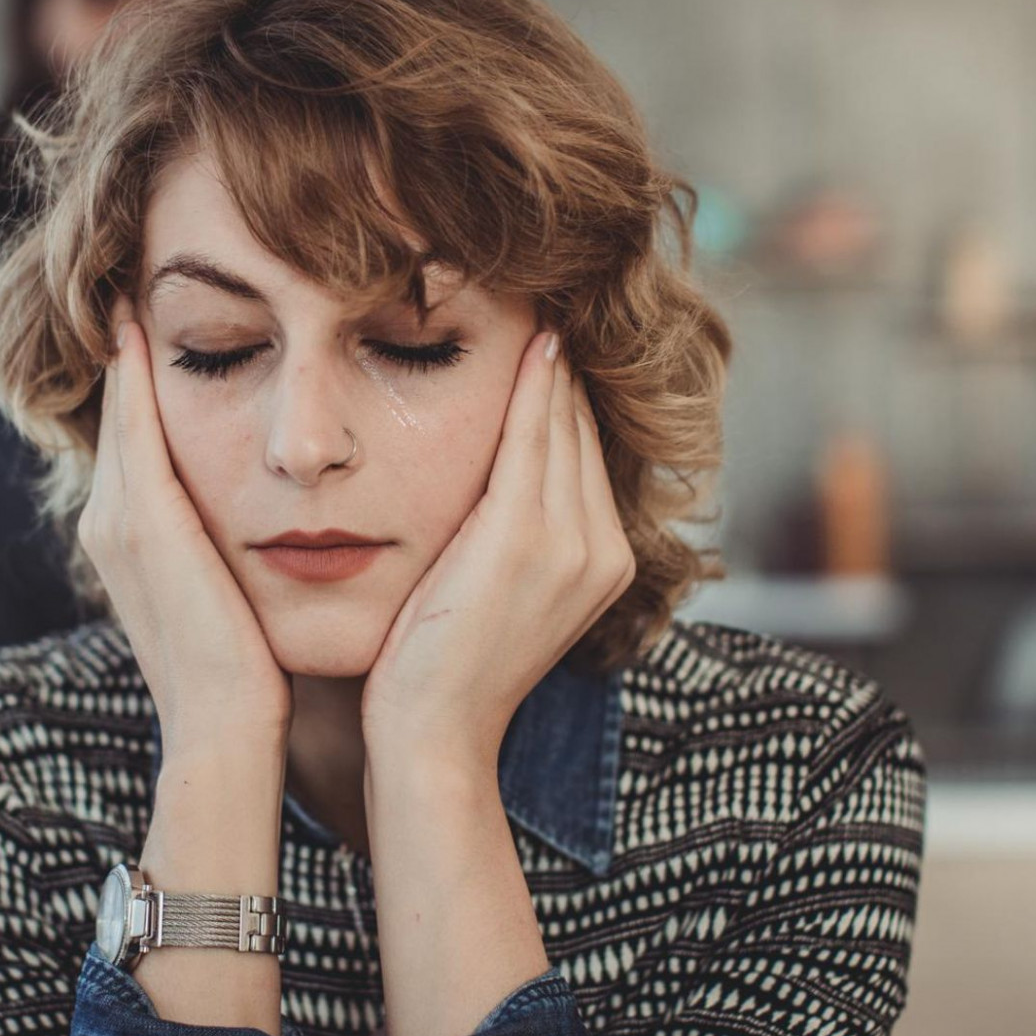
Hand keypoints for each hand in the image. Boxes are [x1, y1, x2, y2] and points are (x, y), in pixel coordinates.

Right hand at [78, 315, 292, 770]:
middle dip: (127, 348)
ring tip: (134, 280)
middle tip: (135, 274)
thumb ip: (227, 549)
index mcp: (134, 537)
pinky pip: (134, 424)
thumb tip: (271, 514)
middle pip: (122, 410)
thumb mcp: (230, 596)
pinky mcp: (142, 524)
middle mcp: (111, 520)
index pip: (138, 435)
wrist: (226, 732)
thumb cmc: (246, 674)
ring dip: (126, 347)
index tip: (159, 317)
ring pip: (121, 408)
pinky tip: (140, 319)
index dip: (144, 377)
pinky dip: (134, 372)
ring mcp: (118, 521)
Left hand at [361, 329, 634, 770]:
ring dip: (550, 363)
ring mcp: (573, 544)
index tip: (546, 340)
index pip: (583, 454)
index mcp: (601, 562)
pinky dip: (532, 385)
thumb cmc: (442, 667)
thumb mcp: (495, 594)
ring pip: (563, 427)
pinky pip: (534, 438)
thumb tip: (490, 484)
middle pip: (581, 432)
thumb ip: (512, 537)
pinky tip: (531, 340)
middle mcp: (602, 549)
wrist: (433, 735)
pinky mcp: (527, 538)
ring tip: (538, 304)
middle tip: (547, 301)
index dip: (564, 395)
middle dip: (561, 369)